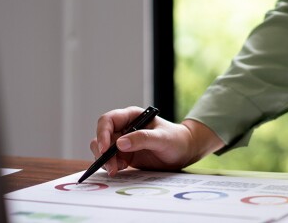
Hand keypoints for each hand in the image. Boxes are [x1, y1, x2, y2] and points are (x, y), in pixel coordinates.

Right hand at [90, 106, 224, 176]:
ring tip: (117, 170)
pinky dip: (111, 166)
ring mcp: (123, 142)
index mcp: (131, 116)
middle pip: (102, 137)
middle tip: (111, 167)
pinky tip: (120, 170)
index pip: (108, 121)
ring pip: (103, 150)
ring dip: (106, 161)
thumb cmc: (176, 139)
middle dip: (103, 152)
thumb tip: (120, 143)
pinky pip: (111, 160)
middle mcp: (124, 128)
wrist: (184, 152)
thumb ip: (143, 139)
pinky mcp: (125, 155)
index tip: (105, 149)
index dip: (102, 133)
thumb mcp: (162, 138)